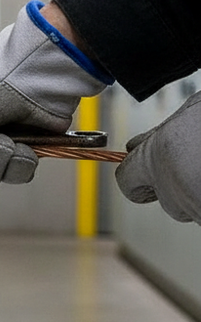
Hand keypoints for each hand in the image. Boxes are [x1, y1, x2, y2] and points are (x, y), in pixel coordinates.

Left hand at [115, 91, 200, 222]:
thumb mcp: (191, 112)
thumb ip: (161, 133)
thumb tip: (138, 144)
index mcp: (159, 155)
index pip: (127, 181)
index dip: (138, 176)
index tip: (147, 172)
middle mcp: (174, 185)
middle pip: (167, 200)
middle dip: (179, 186)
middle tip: (198, 162)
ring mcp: (197, 205)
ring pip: (192, 208)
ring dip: (200, 193)